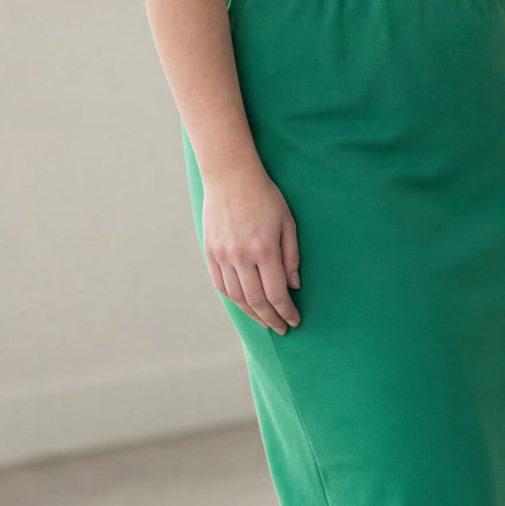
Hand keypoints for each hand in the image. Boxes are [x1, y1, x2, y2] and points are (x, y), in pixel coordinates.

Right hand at [201, 162, 300, 333]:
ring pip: (237, 297)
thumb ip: (291, 256)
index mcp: (264, 248)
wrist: (230, 176)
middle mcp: (241, 255)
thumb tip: (294, 286)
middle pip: (257, 300)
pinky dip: (234, 299)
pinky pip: (221, 285)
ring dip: (253, 313)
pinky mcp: (210, 252)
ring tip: (265, 320)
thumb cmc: (265, 196)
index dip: (286, 312)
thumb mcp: (287, 222)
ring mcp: (222, 255)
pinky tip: (245, 304)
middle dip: (271, 319)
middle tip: (282, 328)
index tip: (294, 321)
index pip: (277, 293)